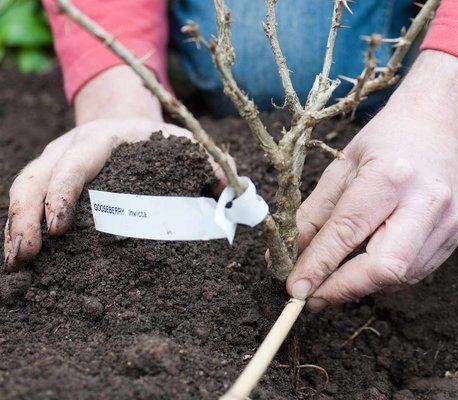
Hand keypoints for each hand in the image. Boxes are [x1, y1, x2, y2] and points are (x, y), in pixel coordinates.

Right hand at [4, 66, 229, 270]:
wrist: (128, 125)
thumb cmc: (159, 141)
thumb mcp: (185, 144)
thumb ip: (212, 162)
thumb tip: (231, 185)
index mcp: (104, 137)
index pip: (77, 160)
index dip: (63, 191)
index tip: (57, 227)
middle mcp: (71, 145)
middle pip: (38, 175)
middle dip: (26, 215)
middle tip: (26, 256)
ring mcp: (54, 161)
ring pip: (23, 187)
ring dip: (15, 225)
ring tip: (16, 264)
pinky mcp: (48, 179)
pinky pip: (25, 199)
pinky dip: (18, 225)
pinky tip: (19, 256)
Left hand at [287, 50, 457, 310]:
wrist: (440, 125)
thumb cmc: (386, 141)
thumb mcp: (342, 166)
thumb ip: (315, 213)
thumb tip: (291, 256)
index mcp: (391, 175)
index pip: (349, 230)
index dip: (319, 265)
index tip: (294, 288)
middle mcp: (426, 201)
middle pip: (384, 267)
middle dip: (343, 289)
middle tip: (311, 296)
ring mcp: (448, 222)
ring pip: (399, 277)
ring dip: (361, 286)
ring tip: (335, 277)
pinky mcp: (455, 237)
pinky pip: (414, 273)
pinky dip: (383, 278)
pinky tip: (367, 265)